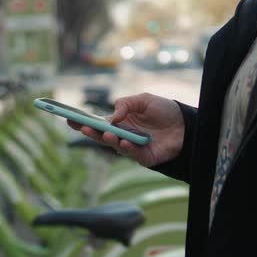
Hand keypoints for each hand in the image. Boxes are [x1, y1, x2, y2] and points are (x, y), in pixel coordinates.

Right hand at [68, 93, 184, 166]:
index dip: (83, 121)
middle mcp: (122, 135)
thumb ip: (126, 104)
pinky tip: (124, 142)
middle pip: (101, 136)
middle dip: (90, 132)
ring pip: (114, 146)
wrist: (186, 124)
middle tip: (82, 127)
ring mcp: (131, 147)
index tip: (69, 117)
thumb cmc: (164, 110)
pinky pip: (132, 154)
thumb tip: (112, 116)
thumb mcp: (143, 100)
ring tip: (107, 133)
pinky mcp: (143, 157)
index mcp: (119, 122)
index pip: (97, 123)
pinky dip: (127, 148)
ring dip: (108, 140)